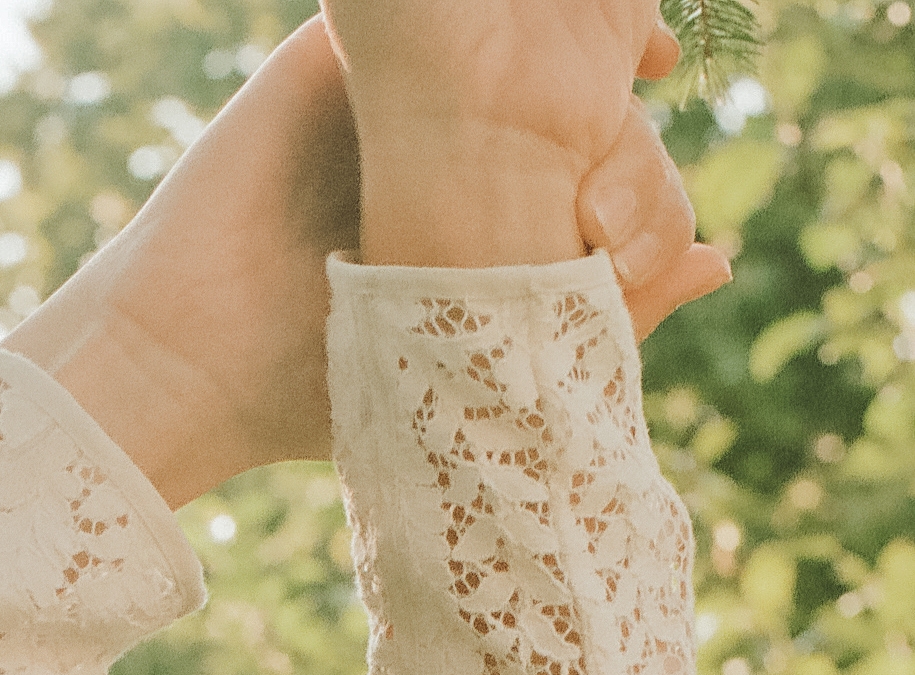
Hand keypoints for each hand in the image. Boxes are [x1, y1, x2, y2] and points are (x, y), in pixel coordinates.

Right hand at [2, 11, 726, 509]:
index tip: (665, 88)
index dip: (626, 116)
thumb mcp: (485, 352)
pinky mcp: (327, 59)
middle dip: (600, 51)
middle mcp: (433, 149)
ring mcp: (379, 99)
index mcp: (473, 216)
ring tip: (604, 12)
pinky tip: (511, 10)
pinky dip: (460, 7)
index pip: (577, 141)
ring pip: (488, 28)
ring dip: (542, 13)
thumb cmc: (318, 389)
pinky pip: (404, 9)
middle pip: (545, 72)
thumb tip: (726, 255)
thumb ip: (606, 308)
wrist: (196, 361)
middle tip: (645, 43)